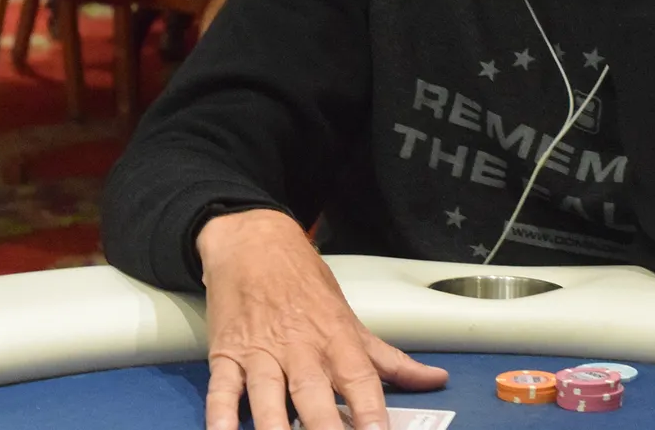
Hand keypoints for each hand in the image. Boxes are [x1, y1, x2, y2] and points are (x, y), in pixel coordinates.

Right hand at [197, 210, 448, 429]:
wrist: (254, 243)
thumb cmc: (306, 285)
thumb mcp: (352, 319)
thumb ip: (390, 359)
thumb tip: (435, 379)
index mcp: (336, 340)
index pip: (360, 381)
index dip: (371, 412)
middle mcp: (300, 349)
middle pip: (313, 396)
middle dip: (323, 429)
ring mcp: (261, 353)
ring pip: (266, 397)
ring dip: (273, 425)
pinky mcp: (227, 355)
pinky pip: (221, 391)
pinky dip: (219, 415)